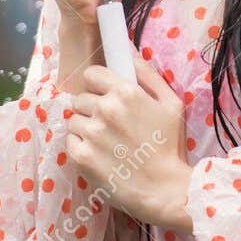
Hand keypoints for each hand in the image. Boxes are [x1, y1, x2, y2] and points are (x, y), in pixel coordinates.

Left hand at [65, 56, 193, 232]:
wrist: (165, 189)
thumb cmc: (170, 146)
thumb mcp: (171, 103)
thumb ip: (148, 74)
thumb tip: (128, 50)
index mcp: (126, 92)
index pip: (91, 74)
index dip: (98, 85)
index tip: (105, 96)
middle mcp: (105, 108)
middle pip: (80, 98)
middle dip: (92, 108)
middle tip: (109, 125)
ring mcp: (91, 133)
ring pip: (73, 120)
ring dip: (85, 128)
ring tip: (105, 143)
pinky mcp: (81, 156)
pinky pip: (70, 142)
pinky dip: (81, 147)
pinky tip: (100, 156)